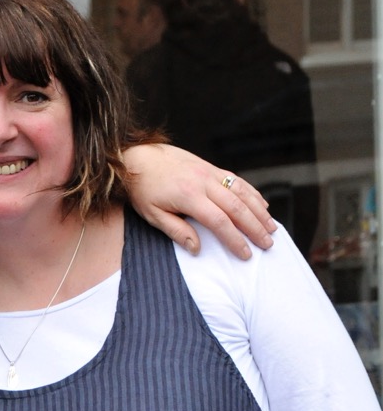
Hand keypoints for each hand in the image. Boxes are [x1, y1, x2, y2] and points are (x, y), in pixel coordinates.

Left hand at [123, 143, 276, 258]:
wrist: (138, 156)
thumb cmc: (143, 188)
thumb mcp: (152, 214)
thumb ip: (176, 231)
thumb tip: (197, 249)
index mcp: (190, 196)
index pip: (220, 222)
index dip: (236, 239)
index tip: (246, 254)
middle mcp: (204, 182)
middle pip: (238, 208)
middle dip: (255, 228)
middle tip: (268, 244)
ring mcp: (210, 173)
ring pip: (242, 192)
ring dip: (259, 211)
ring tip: (271, 227)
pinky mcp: (210, 167)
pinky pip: (237, 181)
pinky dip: (252, 193)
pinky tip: (261, 204)